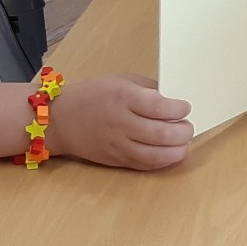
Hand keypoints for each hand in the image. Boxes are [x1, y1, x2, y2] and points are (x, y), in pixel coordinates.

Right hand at [50, 73, 193, 170]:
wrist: (60, 119)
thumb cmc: (92, 95)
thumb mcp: (121, 80)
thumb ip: (148, 88)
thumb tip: (174, 99)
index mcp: (123, 98)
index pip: (159, 107)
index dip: (179, 109)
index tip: (185, 107)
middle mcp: (121, 123)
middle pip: (162, 134)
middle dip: (183, 132)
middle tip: (187, 126)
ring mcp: (117, 144)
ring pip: (155, 155)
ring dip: (177, 151)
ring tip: (182, 142)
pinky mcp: (115, 160)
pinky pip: (144, 165)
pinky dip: (162, 161)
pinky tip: (169, 153)